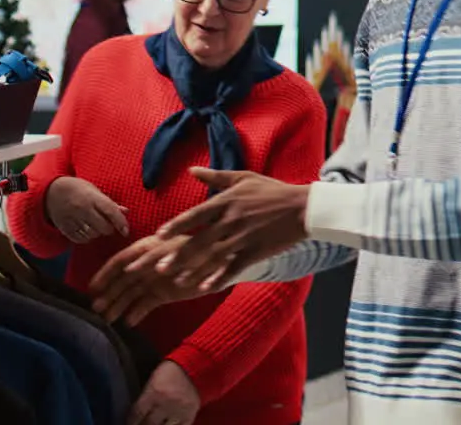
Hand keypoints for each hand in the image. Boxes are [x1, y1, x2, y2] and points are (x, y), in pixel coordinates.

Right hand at [45, 176, 129, 243]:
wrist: (50, 191)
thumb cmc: (76, 189)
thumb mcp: (93, 190)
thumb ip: (109, 203)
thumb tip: (125, 212)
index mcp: (92, 197)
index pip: (111, 211)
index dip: (121, 223)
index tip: (126, 231)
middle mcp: (82, 209)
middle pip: (103, 227)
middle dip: (109, 229)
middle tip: (107, 224)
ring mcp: (72, 219)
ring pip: (92, 235)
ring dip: (97, 233)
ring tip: (95, 225)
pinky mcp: (64, 228)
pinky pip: (80, 239)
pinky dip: (86, 237)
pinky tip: (86, 230)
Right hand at [90, 235, 208, 324]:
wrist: (226, 261)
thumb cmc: (203, 249)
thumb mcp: (180, 250)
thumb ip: (157, 259)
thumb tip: (130, 270)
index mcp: (149, 248)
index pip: (121, 261)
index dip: (105, 274)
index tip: (92, 288)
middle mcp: (148, 264)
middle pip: (122, 280)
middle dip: (109, 294)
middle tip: (94, 311)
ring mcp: (155, 279)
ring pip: (131, 294)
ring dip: (118, 306)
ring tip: (106, 321)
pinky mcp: (163, 293)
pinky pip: (145, 303)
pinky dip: (137, 313)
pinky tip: (128, 323)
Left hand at [127, 360, 199, 424]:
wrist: (193, 366)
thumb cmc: (169, 372)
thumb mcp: (153, 381)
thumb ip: (145, 397)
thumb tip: (137, 413)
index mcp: (154, 393)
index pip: (137, 415)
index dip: (132, 422)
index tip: (131, 424)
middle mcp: (165, 404)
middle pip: (149, 424)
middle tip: (143, 423)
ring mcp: (178, 411)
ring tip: (156, 423)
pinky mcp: (190, 415)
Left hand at [131, 168, 308, 291]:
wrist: (303, 207)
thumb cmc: (272, 191)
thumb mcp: (244, 178)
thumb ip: (215, 177)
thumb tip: (191, 170)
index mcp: (227, 201)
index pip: (195, 214)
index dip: (176, 226)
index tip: (158, 235)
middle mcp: (232, 220)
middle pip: (200, 240)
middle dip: (178, 255)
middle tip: (157, 267)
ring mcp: (244, 237)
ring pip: (213, 257)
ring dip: (193, 270)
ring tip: (176, 281)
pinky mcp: (256, 251)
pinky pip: (233, 267)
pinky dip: (218, 278)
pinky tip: (205, 288)